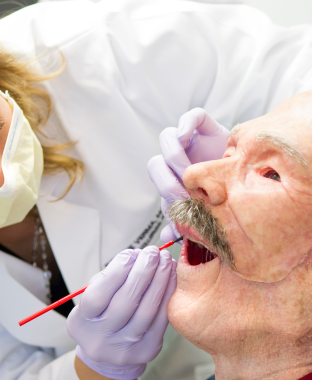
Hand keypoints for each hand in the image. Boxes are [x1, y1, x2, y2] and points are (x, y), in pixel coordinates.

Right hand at [67, 247, 176, 379]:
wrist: (108, 355)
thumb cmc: (100, 314)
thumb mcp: (92, 296)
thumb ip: (110, 277)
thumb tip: (137, 256)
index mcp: (82, 322)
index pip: (97, 296)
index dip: (116, 272)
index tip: (131, 253)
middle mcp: (101, 338)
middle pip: (126, 302)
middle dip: (142, 272)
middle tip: (152, 252)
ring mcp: (125, 348)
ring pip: (147, 310)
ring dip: (160, 280)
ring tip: (166, 260)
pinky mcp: (147, 350)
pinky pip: (161, 319)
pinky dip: (168, 294)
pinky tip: (171, 276)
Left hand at [148, 108, 229, 240]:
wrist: (248, 178)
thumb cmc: (224, 198)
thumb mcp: (206, 213)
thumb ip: (186, 224)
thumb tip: (165, 237)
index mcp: (175, 180)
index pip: (158, 181)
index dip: (166, 187)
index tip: (184, 198)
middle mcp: (177, 162)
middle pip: (156, 162)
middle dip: (169, 175)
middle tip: (189, 184)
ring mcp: (191, 143)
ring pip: (167, 138)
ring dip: (174, 152)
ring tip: (190, 165)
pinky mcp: (207, 129)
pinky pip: (193, 117)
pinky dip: (187, 123)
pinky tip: (187, 134)